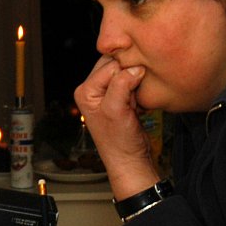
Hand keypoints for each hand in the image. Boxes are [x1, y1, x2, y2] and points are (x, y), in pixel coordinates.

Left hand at [73, 56, 159, 197]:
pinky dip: (139, 89)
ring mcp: (107, 94)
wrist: (131, 161)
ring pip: (126, 72)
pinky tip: (138, 103)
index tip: (132, 90)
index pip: (109, 64)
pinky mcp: (120, 99)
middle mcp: (93, 90)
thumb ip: (122, 84)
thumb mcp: (116, 110)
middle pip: (116, 64)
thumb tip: (135, 67)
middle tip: (133, 96)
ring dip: (136, 82)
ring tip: (135, 102)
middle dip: (130, 75)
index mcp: (85, 90)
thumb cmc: (119, 142)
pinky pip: (132, 83)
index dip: (125, 72)